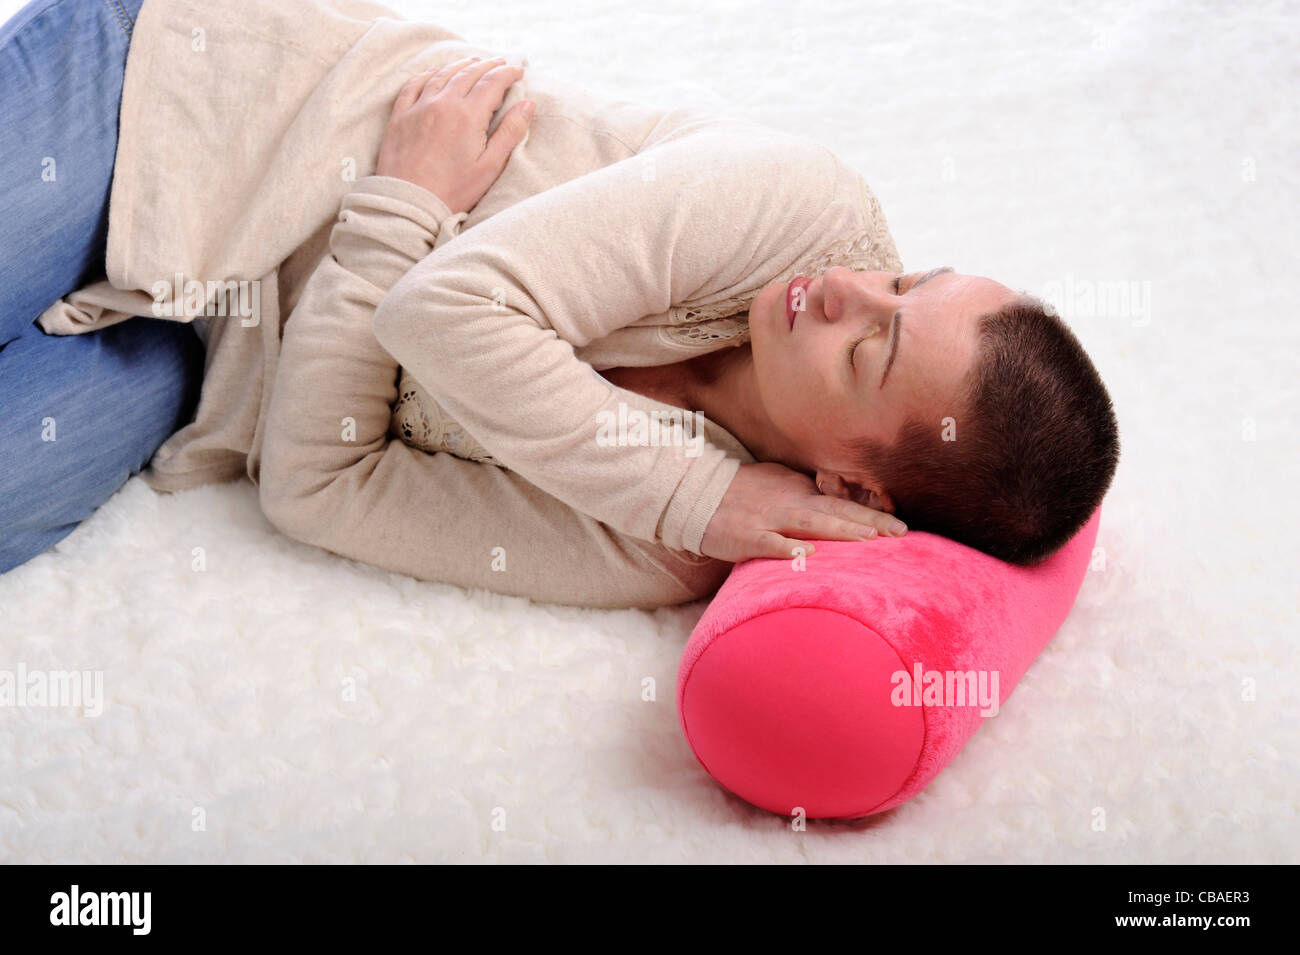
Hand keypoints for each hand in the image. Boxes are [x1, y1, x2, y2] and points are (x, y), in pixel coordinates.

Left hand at [375, 55, 533, 213]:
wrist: (409, 203)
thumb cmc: (453, 190)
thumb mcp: (490, 166)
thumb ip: (510, 133)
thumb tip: (528, 104)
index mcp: (468, 115)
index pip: (492, 82)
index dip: (508, 73)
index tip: (519, 71)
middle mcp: (443, 103)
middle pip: (468, 73)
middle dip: (488, 65)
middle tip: (500, 63)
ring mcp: (419, 107)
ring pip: (442, 74)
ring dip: (460, 65)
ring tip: (473, 62)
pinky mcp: (400, 116)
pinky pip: (413, 84)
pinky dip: (426, 74)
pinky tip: (433, 71)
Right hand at [699, 461, 907, 562]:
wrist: (696, 492)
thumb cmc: (742, 490)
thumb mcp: (780, 484)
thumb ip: (809, 494)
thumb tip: (840, 502)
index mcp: (800, 494)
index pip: (842, 504)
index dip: (872, 514)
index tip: (902, 526)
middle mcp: (790, 504)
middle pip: (835, 513)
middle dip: (869, 522)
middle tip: (901, 533)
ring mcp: (768, 520)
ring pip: (809, 524)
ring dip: (839, 530)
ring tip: (868, 538)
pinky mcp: (744, 536)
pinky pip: (767, 543)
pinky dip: (786, 548)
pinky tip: (805, 554)